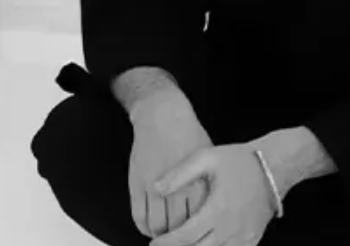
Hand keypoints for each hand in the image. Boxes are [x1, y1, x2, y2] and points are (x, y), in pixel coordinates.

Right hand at [129, 95, 213, 237]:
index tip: (197, 236)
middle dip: (179, 238)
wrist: (163, 115)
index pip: (199, 222)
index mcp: (199, 184)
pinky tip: (149, 226)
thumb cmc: (189, 135)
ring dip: (161, 234)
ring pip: (158, 226)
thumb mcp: (209, 163)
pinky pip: (139, 215)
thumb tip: (212, 212)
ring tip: (164, 236)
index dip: (198, 233)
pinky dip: (143, 226)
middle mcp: (177, 188)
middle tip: (180, 238)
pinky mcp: (137, 183)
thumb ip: (208, 188)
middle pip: (179, 228)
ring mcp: (154, 187)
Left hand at [150, 144, 277, 245]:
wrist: (274, 167)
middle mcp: (231, 229)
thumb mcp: (207, 158)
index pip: (186, 235)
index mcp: (218, 210)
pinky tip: (204, 245)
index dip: (168, 243)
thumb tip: (156, 188)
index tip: (153, 243)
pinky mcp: (252, 239)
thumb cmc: (240, 161)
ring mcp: (244, 237)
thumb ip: (180, 174)